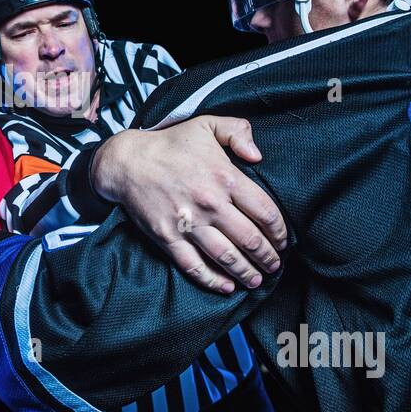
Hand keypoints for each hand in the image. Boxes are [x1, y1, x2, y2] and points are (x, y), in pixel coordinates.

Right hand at [90, 116, 287, 293]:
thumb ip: (238, 132)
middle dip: (268, 257)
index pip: (265, 211)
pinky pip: (195, 266)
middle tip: (275, 265)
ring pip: (227, 257)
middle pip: (250, 240)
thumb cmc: (170, 143)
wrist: (127, 162)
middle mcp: (210, 204)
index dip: (279, 231)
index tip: (283, 240)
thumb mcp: (206, 124)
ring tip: (258, 280)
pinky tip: (227, 287)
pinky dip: (213, 280)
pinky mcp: (169, 238)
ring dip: (247, 273)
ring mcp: (189, 224)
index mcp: (225, 177)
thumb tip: (259, 155)